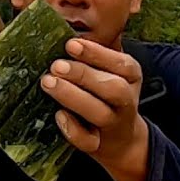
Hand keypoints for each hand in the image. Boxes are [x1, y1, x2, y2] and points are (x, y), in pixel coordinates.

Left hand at [41, 38, 149, 180]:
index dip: (96, 54)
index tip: (70, 44)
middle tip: (56, 65)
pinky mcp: (100, 146)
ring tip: (48, 83)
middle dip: (84, 75)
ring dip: (73, 97)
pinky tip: (58, 115)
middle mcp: (127, 100)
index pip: (121, 63)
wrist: (122, 141)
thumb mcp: (109, 72)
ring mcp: (114, 125)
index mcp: (131, 76)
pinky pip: (88, 140)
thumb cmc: (107, 96)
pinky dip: (72, 129)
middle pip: (113, 88)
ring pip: (100, 112)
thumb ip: (92, 57)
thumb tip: (58, 34)